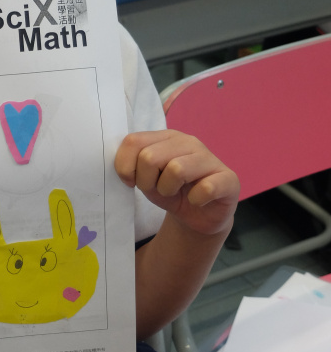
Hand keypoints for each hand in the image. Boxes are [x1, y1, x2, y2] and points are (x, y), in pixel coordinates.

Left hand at [115, 130, 238, 236]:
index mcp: (165, 137)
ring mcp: (209, 158)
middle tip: (158, 190)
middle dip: (147, 182)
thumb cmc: (171, 192)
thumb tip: (122, 166)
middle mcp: (188, 141)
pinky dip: (195, 200)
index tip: (132, 182)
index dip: (126, 167)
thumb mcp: (146, 179)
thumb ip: (133, 166)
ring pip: (176, 169)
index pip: (133, 141)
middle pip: (150, 157)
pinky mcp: (228, 178)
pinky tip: (197, 200)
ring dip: (168, 190)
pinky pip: (205, 188)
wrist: (200, 214)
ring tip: (175, 194)